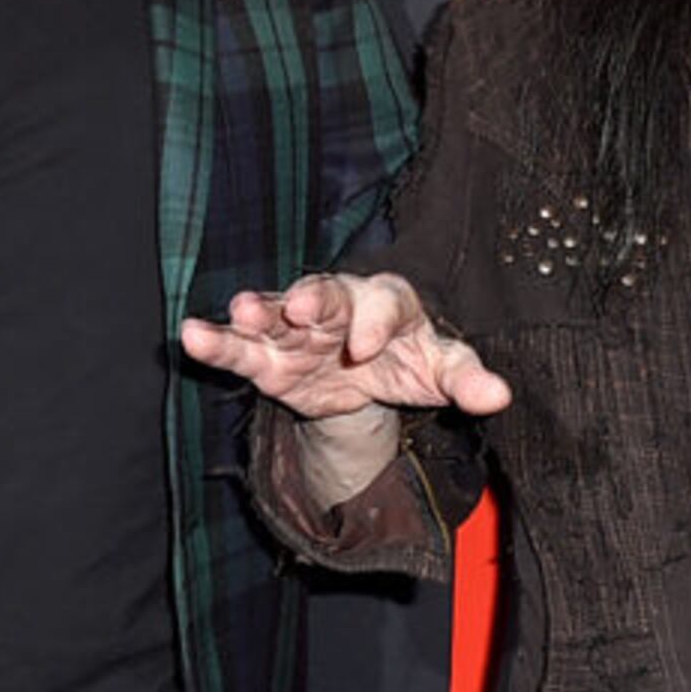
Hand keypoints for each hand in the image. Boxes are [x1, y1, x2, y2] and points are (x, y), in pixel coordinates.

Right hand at [180, 273, 509, 502]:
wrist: (372, 372)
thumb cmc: (411, 358)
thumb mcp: (441, 369)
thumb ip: (466, 378)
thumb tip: (499, 395)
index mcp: (390, 302)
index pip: (385, 305)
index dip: (376, 323)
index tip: (368, 345)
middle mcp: (339, 304)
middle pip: (326, 295)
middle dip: (313, 300)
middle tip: (299, 305)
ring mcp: (298, 327)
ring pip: (276, 313)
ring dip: (257, 312)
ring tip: (238, 312)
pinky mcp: (269, 354)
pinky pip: (240, 346)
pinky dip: (217, 341)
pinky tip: (191, 335)